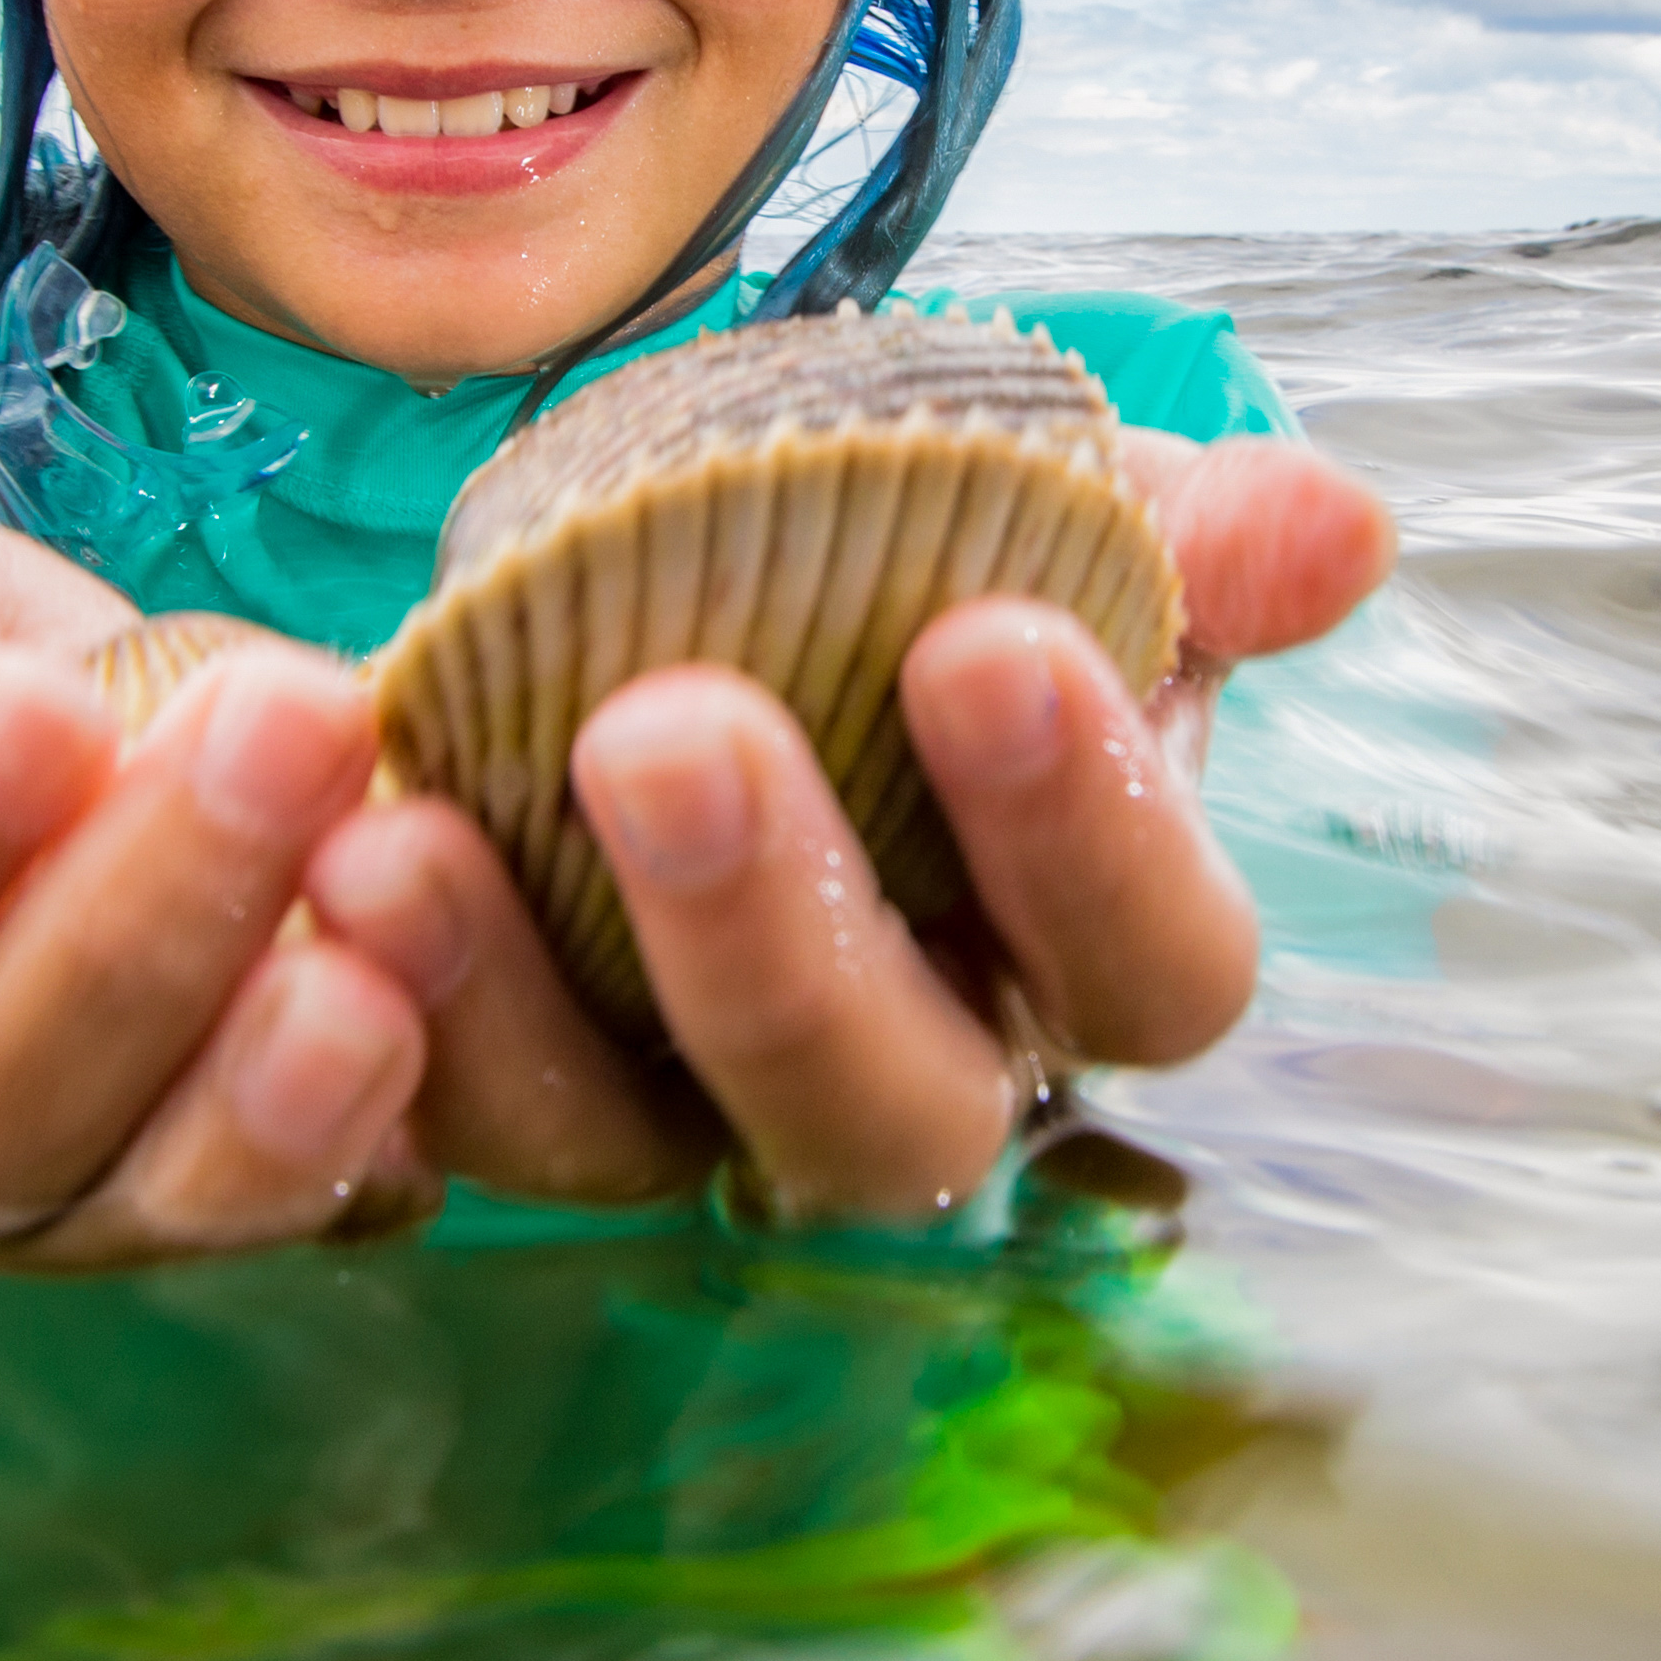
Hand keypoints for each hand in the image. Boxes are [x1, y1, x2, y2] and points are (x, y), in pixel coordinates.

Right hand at [0, 503, 445, 1263]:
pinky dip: (371, 1111)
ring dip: (257, 1053)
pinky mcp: (248, 1220)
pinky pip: (299, 1215)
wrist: (229, 757)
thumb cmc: (34, 697)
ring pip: (131, 1190)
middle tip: (277, 728)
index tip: (32, 704)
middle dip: (120, 926)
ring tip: (378, 883)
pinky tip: (426, 993)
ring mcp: (70, 1215)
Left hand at [301, 432, 1398, 1220]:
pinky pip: (439, 1111)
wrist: (681, 573)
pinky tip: (322, 859)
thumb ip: (1174, 534)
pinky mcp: (509, 1096)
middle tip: (670, 728)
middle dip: (781, 928)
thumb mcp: (1037, 517)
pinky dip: (376, 1005)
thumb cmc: (902, 566)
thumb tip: (1339, 528)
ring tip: (415, 832)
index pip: (1154, 966)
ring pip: (635, 1143)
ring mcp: (695, 1108)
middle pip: (893, 1108)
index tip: (990, 637)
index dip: (1093, 828)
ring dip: (522, 998)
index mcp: (1083, 943)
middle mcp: (911, 1068)